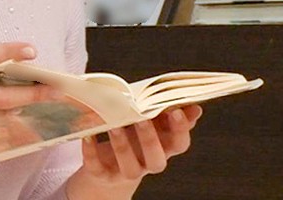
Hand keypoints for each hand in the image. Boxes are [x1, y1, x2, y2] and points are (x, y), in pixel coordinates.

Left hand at [67, 105, 202, 199]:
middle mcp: (148, 164)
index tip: (176, 110)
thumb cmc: (133, 136)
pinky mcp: (104, 175)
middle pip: (156, 159)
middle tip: (142, 117)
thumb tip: (194, 106)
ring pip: (129, 167)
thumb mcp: (152, 124)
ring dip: (122, 146)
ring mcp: (126, 172)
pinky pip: (98, 167)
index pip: (179, 144)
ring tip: (115, 125)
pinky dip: (92, 151)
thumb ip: (169, 114)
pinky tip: (88, 135)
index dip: (180, 130)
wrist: (109, 166)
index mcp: (163, 148)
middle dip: (150, 139)